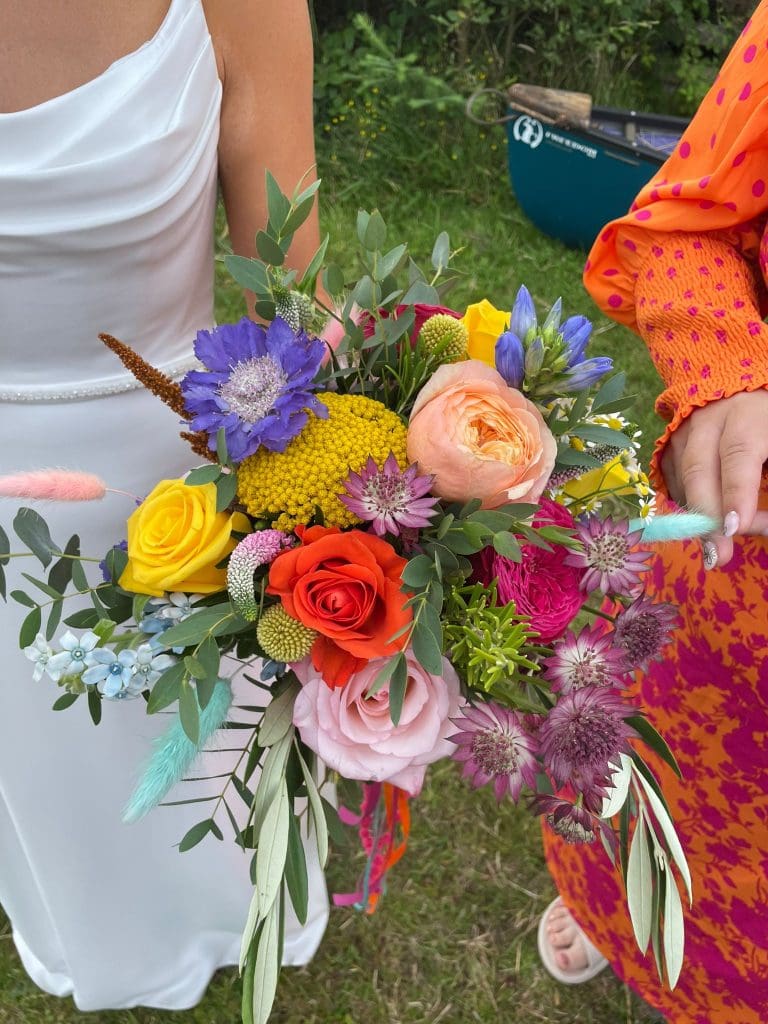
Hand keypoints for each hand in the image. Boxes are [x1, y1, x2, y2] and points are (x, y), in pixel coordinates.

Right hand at [660, 390, 767, 567]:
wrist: (740, 392)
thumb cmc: (766, 426)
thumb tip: (758, 526)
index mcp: (749, 413)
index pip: (739, 451)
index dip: (736, 491)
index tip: (736, 527)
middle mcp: (710, 417)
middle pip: (699, 466)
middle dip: (708, 514)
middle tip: (718, 555)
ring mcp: (684, 430)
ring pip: (683, 478)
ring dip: (699, 516)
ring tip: (715, 547)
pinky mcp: (670, 444)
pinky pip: (674, 481)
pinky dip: (689, 506)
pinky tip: (705, 522)